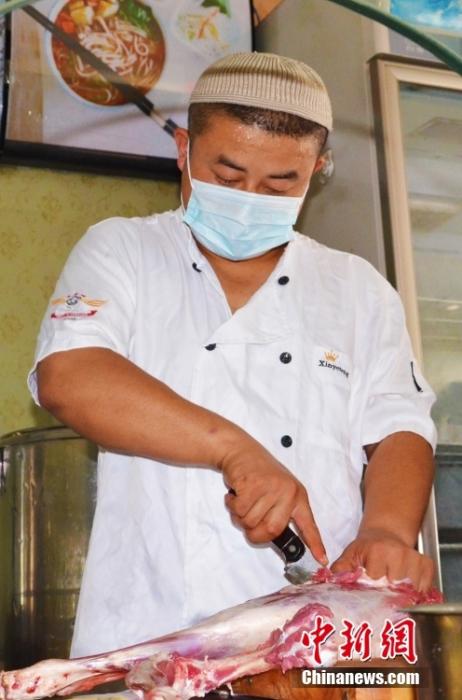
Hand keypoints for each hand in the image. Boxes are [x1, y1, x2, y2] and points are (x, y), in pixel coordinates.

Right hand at [220, 437, 326, 565]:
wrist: (241, 450)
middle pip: (271, 531)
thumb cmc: (258, 474)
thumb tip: (274, 537)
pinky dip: (232, 505)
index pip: (308, 524)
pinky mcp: (253, 484)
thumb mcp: (278, 489)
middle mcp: (287, 492)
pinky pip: (239, 510)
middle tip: (248, 520)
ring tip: (243, 499)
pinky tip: (236, 493)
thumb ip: (279, 511)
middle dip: (255, 533)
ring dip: (240, 516)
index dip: (315, 544)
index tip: (322, 560)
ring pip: (251, 522)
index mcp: (297, 496)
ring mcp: (271, 488)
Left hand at [331, 528, 434, 591]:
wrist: (385, 535)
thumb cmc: (367, 549)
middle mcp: (398, 553)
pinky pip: (425, 588)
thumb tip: (332, 582)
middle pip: (395, 589)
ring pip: (412, 591)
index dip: (372, 592)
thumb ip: (341, 569)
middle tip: (381, 598)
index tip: (369, 595)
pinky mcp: (427, 563)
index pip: (377, 582)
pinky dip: (418, 594)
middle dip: (388, 597)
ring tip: (393, 594)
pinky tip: (407, 591)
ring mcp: (414, 558)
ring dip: (404, 597)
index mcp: (377, 551)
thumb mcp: (350, 555)